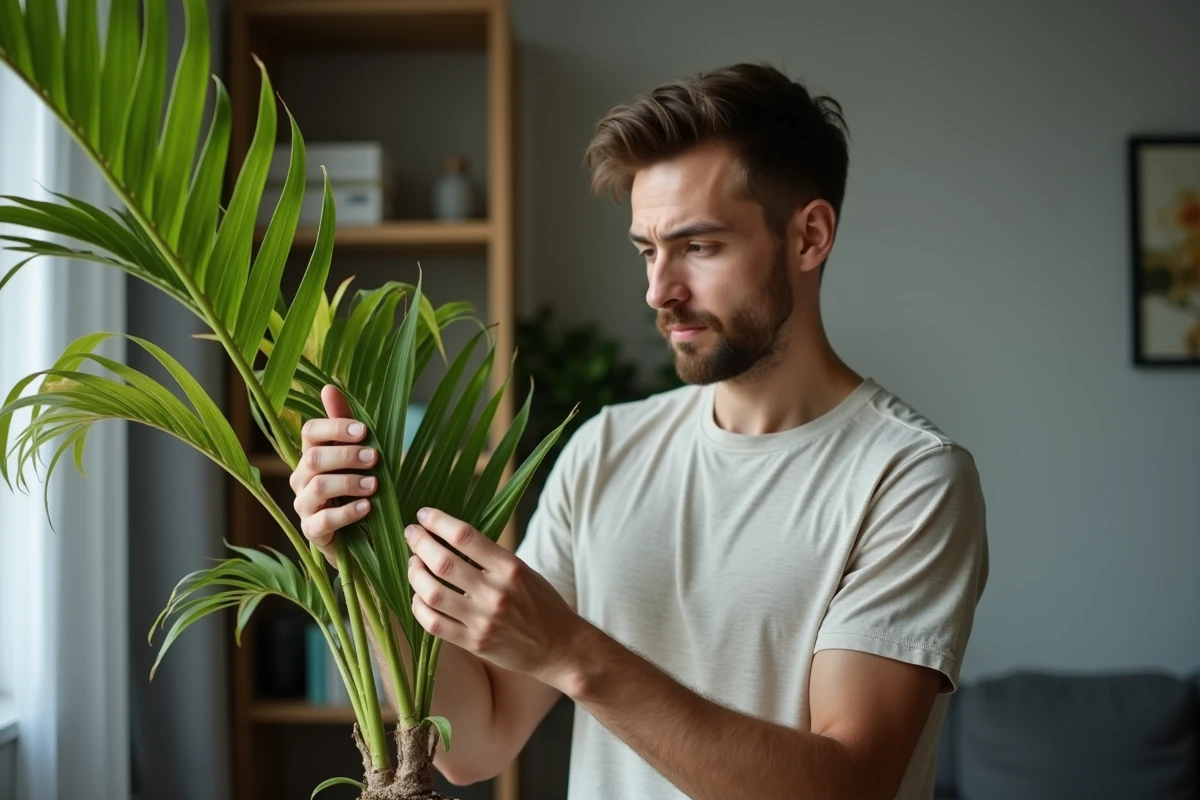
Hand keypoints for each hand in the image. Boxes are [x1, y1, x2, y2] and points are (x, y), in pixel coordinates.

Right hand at [290, 385, 378, 564]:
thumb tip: (329, 388)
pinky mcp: (312, 531)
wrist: (361, 533)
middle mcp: (301, 478)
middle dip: (345, 455)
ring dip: (348, 482)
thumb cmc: (358, 487)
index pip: (310, 432)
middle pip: (313, 457)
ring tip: (374, 484)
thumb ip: (344, 425)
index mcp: (311, 454)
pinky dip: (347, 512)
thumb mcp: (358, 455)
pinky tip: (367, 508)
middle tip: (373, 457)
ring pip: (317, 486)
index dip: (334, 428)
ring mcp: (304, 506)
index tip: (363, 431)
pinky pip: (324, 520)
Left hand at [405, 507, 582, 686]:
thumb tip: (448, 537)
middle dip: (420, 543)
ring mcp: (483, 620)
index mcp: (510, 568)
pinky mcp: (474, 643)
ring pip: (432, 593)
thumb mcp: (522, 570)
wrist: (558, 646)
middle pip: (443, 562)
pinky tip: (418, 596)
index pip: (465, 537)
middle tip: (411, 534)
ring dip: (415, 574)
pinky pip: (434, 624)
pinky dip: (419, 607)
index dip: (438, 522)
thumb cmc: (540, 602)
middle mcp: (495, 592)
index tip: (423, 515)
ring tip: (413, 564)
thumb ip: (489, 557)